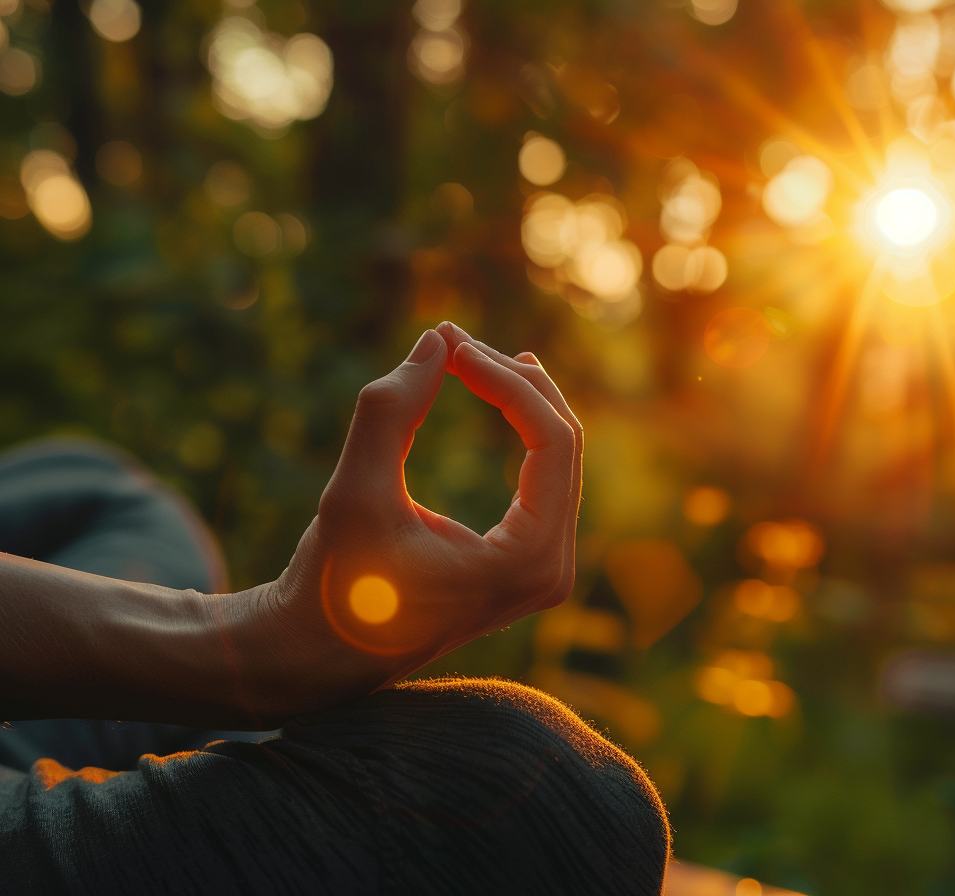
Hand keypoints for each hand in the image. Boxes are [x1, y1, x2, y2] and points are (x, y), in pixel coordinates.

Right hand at [266, 322, 581, 707]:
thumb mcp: (354, 493)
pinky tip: (498, 384)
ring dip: (516, 398)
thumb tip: (436, 341)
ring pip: (556, 458)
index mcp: (527, 563)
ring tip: (470, 351)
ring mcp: (543, 568)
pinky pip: (541, 477)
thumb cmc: (335, 584)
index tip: (450, 348)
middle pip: (562, 445)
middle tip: (453, 341)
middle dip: (511, 382)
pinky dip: (516, 428)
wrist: (319, 653)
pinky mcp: (525, 560)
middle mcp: (551, 569)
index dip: (505, 382)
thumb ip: (391, 412)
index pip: (550, 444)